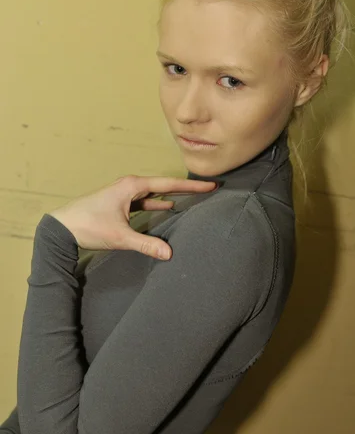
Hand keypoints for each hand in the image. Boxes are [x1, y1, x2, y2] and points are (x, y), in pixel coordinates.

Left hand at [49, 175, 217, 259]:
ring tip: (192, 196)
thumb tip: (169, 253)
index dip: (191, 185)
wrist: (62, 228)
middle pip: (164, 185)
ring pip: (155, 193)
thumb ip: (145, 244)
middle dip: (185, 187)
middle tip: (207, 188)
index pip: (168, 184)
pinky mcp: (120, 203)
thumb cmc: (89, 226)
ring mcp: (125, 194)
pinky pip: (145, 201)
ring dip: (172, 195)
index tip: (210, 184)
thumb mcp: (120, 236)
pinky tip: (168, 207)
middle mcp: (130, 186)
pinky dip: (157, 204)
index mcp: (132, 186)